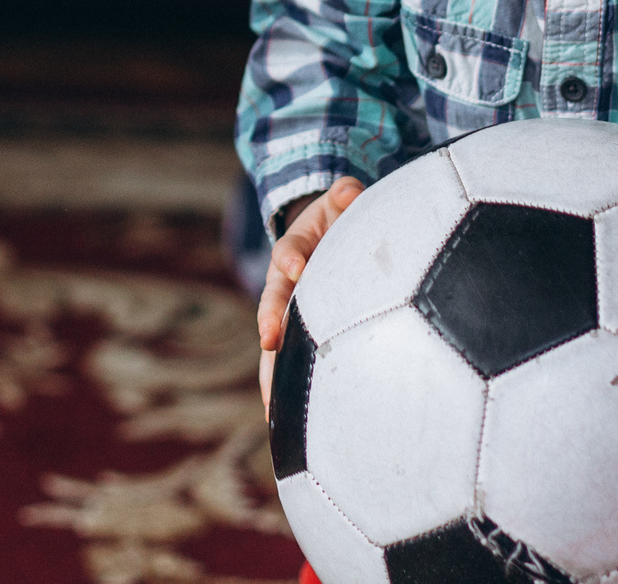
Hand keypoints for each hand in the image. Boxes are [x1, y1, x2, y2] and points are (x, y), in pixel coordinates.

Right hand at [256, 176, 364, 408]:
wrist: (324, 239)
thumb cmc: (337, 221)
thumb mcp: (339, 203)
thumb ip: (344, 196)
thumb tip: (348, 190)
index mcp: (295, 250)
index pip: (289, 253)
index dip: (292, 258)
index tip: (297, 267)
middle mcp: (283, 286)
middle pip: (272, 302)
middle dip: (271, 319)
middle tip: (269, 338)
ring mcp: (287, 314)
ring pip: (273, 344)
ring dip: (270, 370)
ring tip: (269, 404)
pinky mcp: (296, 337)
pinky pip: (287, 366)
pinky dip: (282, 393)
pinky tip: (281, 426)